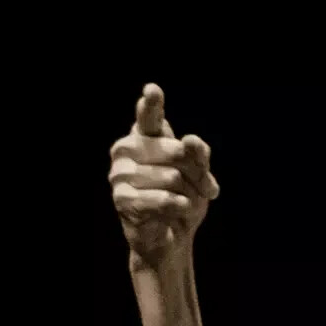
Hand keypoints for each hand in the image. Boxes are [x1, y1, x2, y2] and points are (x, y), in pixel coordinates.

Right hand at [109, 84, 219, 269]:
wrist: (174, 234)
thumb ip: (198, 155)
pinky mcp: (121, 198)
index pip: (149, 117)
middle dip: (198, 174)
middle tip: (205, 189)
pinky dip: (179, 207)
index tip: (152, 90)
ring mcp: (120, 173)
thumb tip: (189, 140)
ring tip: (185, 204)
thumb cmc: (185, 197)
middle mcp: (127, 150)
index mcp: (146, 137)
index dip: (151, 105)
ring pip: (171, 177)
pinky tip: (177, 211)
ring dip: (189, 194)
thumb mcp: (200, 175)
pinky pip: (163, 199)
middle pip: (176, 152)